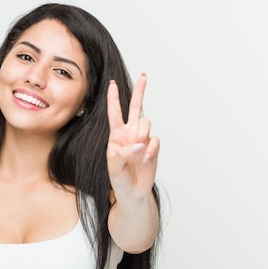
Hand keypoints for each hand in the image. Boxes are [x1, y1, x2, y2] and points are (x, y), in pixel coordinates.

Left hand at [106, 74, 159, 199]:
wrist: (133, 192)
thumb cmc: (119, 178)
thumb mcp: (113, 166)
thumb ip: (123, 153)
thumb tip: (139, 143)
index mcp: (116, 135)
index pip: (114, 113)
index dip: (113, 98)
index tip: (112, 84)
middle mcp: (130, 134)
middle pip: (136, 107)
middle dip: (140, 91)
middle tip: (144, 76)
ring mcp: (142, 139)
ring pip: (146, 122)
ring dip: (143, 135)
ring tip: (139, 152)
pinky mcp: (153, 147)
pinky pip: (155, 140)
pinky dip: (151, 150)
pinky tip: (146, 160)